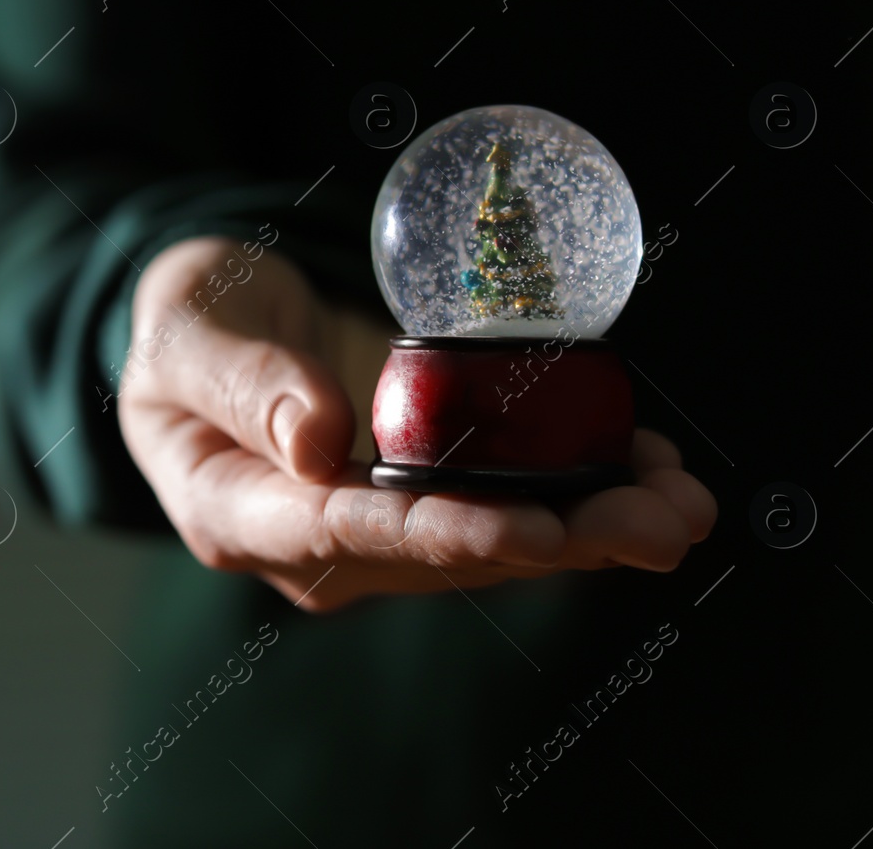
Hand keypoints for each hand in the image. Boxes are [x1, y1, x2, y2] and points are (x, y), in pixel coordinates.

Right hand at [117, 237, 716, 611]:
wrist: (211, 326)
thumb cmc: (188, 320)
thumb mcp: (188, 329)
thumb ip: (239, 381)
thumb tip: (318, 443)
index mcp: (235, 512)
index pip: (345, 532)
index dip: (446, 535)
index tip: (540, 530)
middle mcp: (309, 545)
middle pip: (440, 554)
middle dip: (559, 538)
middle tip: (664, 522)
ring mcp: (368, 534)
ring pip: (487, 543)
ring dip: (591, 527)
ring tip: (684, 506)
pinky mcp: (413, 503)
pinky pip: (498, 508)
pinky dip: (576, 494)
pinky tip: (647, 471)